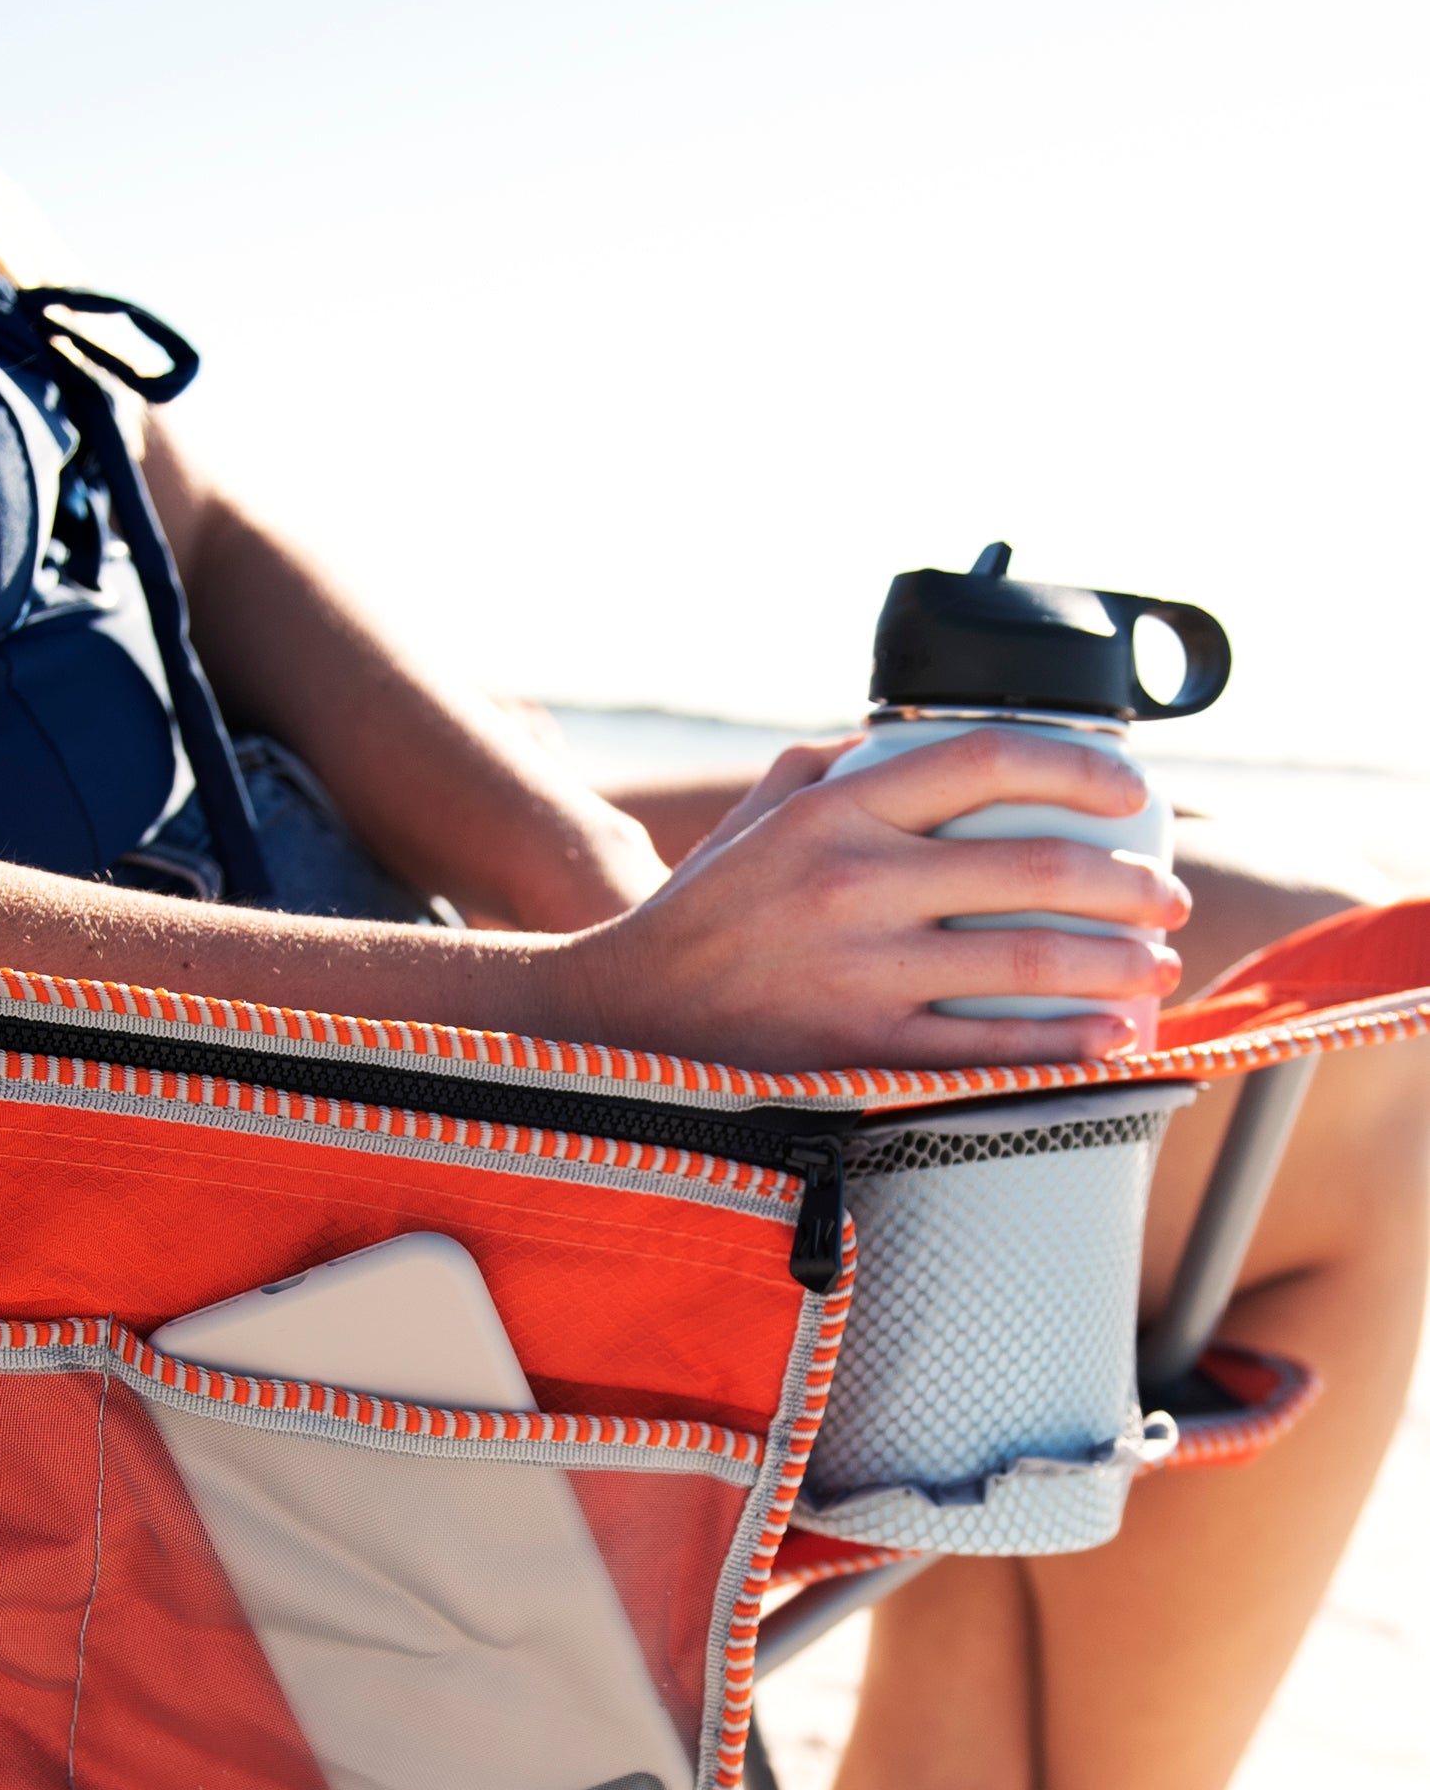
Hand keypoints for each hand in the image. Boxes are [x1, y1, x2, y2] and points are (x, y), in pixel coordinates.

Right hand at [562, 730, 1190, 1069]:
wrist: (624, 1018)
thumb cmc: (701, 916)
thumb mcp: (754, 818)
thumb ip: (831, 766)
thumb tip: (908, 738)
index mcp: (833, 812)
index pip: (986, 759)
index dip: (1081, 768)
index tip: (1131, 792)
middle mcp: (852, 883)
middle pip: (1034, 867)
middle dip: (1128, 883)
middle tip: (1164, 897)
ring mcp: (859, 971)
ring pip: (1028, 961)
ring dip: (1116, 965)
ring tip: (1154, 966)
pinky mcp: (860, 1051)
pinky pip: (987, 1049)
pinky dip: (1064, 1046)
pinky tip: (1109, 1040)